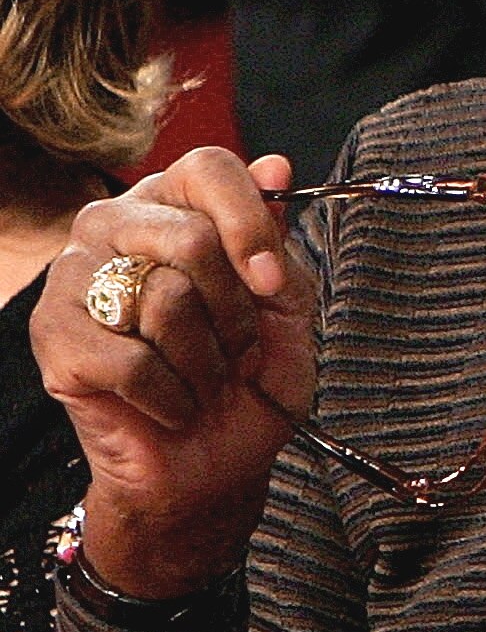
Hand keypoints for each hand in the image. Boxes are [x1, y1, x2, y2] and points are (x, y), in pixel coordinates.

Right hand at [33, 150, 316, 598]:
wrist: (213, 465)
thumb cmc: (250, 382)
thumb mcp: (287, 308)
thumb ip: (277, 242)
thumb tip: (274, 166)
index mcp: (172, 206)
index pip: (207, 167)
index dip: (249, 223)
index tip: (271, 282)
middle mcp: (113, 227)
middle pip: (189, 237)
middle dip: (236, 311)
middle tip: (237, 349)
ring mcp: (73, 279)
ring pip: (165, 300)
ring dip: (208, 359)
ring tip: (204, 376)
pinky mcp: (53, 338)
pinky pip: (132, 360)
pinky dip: (174, 395)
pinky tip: (172, 402)